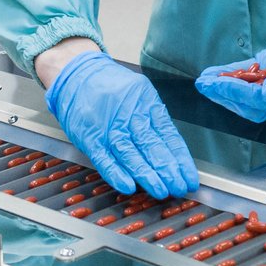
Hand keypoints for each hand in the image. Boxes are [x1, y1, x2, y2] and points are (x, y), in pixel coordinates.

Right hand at [44, 50, 199, 197]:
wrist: (75, 74)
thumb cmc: (109, 86)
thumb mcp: (139, 93)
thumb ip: (153, 119)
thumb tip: (172, 150)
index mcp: (146, 104)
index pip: (168, 136)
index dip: (180, 159)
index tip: (189, 177)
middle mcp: (129, 116)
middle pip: (152, 146)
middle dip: (168, 170)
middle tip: (179, 187)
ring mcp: (108, 128)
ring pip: (131, 154)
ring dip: (147, 175)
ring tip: (161, 190)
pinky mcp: (90, 138)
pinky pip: (104, 158)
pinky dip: (115, 173)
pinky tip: (128, 185)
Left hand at [195, 17, 265, 125]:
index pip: (264, 104)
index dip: (242, 94)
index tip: (224, 84)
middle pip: (249, 103)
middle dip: (226, 94)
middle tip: (206, 85)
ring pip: (245, 90)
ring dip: (223, 85)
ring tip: (204, 80)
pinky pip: (247, 73)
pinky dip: (230, 72)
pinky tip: (214, 73)